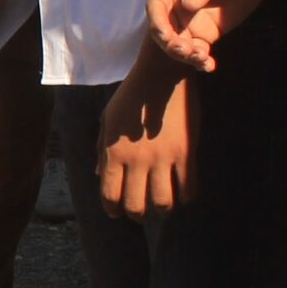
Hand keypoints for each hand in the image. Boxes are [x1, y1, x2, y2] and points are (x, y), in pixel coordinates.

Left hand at [99, 60, 192, 217]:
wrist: (161, 73)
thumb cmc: (130, 95)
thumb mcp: (108, 120)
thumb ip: (101, 149)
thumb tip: (98, 175)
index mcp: (114, 153)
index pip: (110, 196)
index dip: (113, 210)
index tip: (117, 211)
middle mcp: (137, 160)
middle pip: (136, 206)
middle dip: (137, 214)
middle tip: (141, 209)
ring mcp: (163, 158)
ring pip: (163, 204)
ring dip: (162, 210)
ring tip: (162, 204)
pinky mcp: (186, 153)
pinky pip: (189, 189)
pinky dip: (185, 197)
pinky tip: (182, 191)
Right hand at [147, 0, 253, 69]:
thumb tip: (187, 5)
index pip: (156, 5)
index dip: (158, 22)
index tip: (166, 36)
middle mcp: (175, 5)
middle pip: (164, 30)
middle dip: (171, 44)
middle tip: (186, 50)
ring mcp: (189, 21)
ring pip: (179, 44)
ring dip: (186, 55)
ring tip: (203, 59)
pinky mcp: (205, 33)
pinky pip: (198, 50)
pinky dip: (201, 61)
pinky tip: (209, 66)